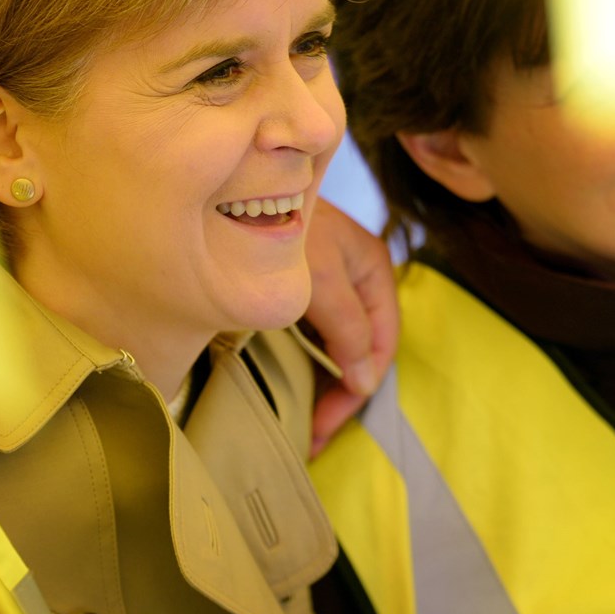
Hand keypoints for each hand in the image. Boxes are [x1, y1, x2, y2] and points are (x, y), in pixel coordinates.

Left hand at [304, 198, 398, 455]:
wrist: (234, 182)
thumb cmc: (280, 221)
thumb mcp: (320, 279)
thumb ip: (347, 328)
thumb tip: (366, 382)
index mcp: (372, 270)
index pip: (380, 344)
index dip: (356, 390)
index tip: (323, 424)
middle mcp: (355, 275)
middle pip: (362, 348)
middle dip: (340, 394)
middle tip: (311, 432)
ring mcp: (327, 278)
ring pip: (338, 343)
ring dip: (323, 382)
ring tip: (301, 418)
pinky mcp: (299, 281)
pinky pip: (314, 330)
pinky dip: (306, 360)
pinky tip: (288, 380)